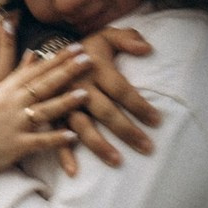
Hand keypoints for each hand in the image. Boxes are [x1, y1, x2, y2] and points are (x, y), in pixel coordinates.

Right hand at [0, 48, 91, 180]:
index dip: (58, 58)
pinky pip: (39, 142)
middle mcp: (12, 103)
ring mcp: (14, 124)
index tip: (77, 47)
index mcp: (9, 88)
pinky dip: (55, 139)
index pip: (37, 69)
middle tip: (88, 58)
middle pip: (43, 84)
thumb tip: (34, 54)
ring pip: (43, 110)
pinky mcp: (16, 145)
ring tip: (85, 94)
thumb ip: (17, 73)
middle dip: (67, 71)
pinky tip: (72, 135)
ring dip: (65, 102)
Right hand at [60, 27, 160, 168]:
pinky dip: (64, 154)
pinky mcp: (51, 114)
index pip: (121, 89)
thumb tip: (147, 49)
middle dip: (126, 130)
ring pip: (82, 127)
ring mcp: (63, 102)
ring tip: (117, 162)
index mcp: (94, 67)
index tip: (157, 120)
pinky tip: (74, 172)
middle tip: (147, 147)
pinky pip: (56, 135)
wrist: (49, 52)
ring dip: (99, 145)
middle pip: (105, 111)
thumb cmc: (87, 48)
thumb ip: (127, 38)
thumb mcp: (106, 35)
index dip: (139, 105)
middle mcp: (79, 86)